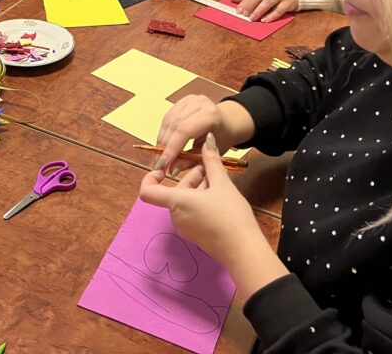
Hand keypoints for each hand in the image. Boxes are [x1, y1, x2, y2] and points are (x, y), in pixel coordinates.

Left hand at [139, 136, 286, 295]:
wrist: (244, 251)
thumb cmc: (231, 215)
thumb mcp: (222, 184)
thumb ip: (212, 161)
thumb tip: (207, 140)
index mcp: (176, 202)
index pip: (147, 191)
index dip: (151, 177)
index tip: (165, 169)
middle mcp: (176, 216)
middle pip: (175, 191)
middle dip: (192, 178)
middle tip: (213, 170)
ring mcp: (185, 228)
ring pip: (185, 201)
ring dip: (199, 188)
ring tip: (221, 183)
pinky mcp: (195, 235)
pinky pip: (192, 213)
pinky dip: (201, 202)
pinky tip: (221, 198)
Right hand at [155, 94, 254, 174]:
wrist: (227, 123)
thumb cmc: (221, 138)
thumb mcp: (210, 154)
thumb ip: (190, 161)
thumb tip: (172, 169)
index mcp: (211, 115)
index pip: (184, 131)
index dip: (171, 148)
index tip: (163, 164)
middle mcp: (199, 103)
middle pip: (174, 125)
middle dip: (165, 146)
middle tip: (159, 163)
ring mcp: (189, 99)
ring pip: (168, 121)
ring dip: (161, 140)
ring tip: (160, 156)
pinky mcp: (181, 100)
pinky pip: (167, 118)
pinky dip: (163, 133)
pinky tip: (162, 145)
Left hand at [231, 0, 297, 21]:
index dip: (244, 2)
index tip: (238, 10)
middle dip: (250, 6)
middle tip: (244, 14)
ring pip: (268, 2)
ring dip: (259, 10)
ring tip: (252, 18)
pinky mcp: (289, 2)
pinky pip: (279, 10)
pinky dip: (271, 16)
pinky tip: (265, 20)